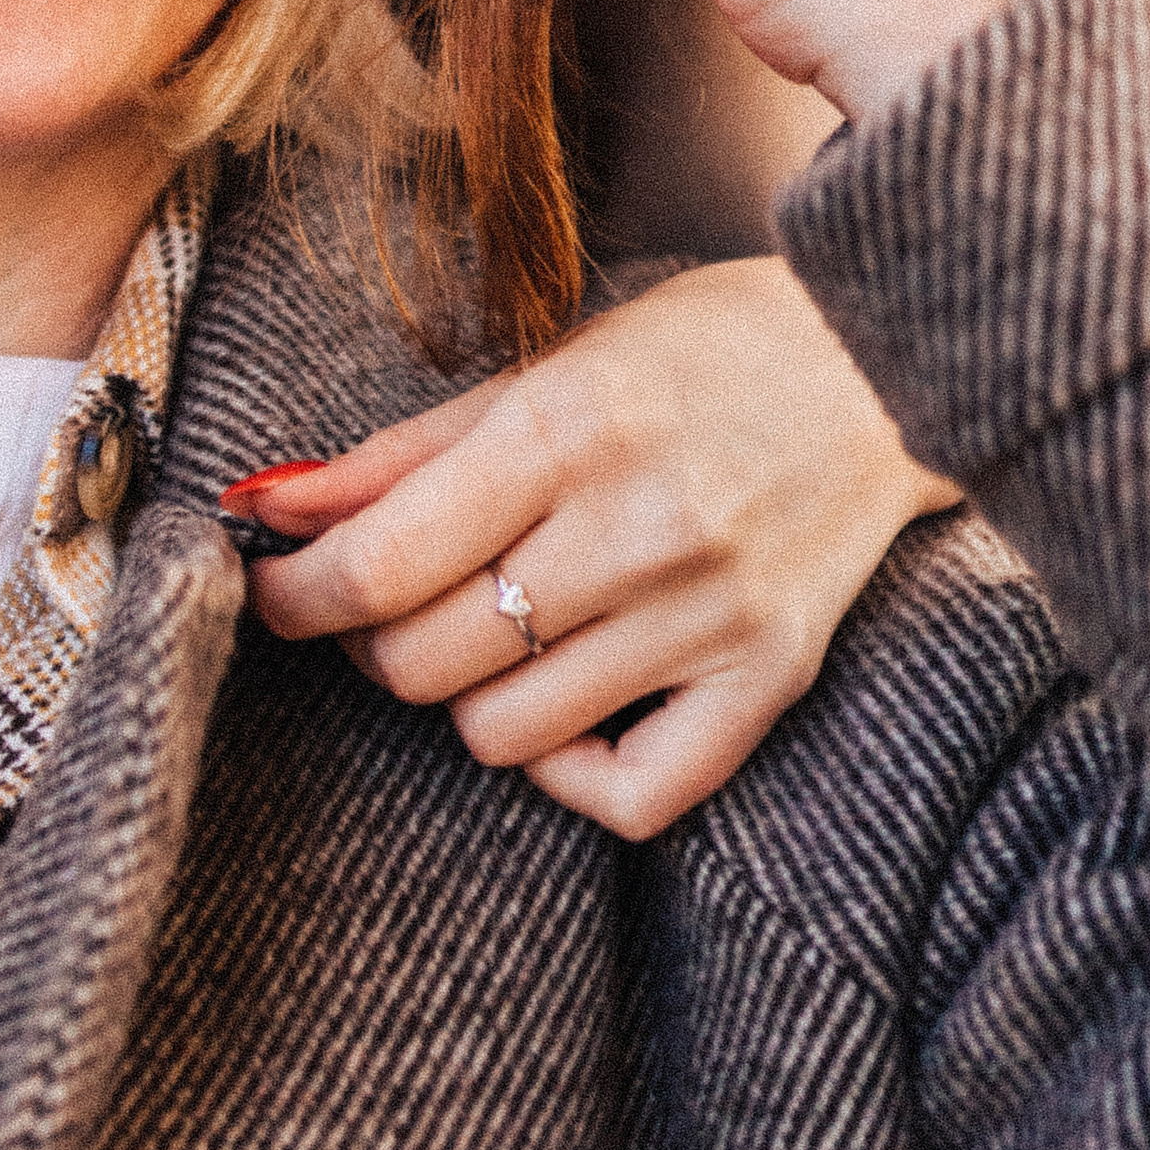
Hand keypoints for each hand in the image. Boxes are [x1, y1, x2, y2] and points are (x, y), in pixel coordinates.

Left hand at [241, 258, 957, 835]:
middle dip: (370, 643)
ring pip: (506, 732)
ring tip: (485, 633)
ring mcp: (711, 616)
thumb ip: (400, 455)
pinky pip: (631, 796)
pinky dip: (569, 770)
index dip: (294, 595)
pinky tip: (563, 706)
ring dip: (463, 696)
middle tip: (382, 604)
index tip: (268, 590)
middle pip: (429, 660)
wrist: (881, 361)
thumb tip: (267, 507)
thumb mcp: (540, 371)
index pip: (380, 564)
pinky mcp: (771, 680)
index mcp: (566, 430)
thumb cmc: (693, 353)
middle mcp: (638, 528)